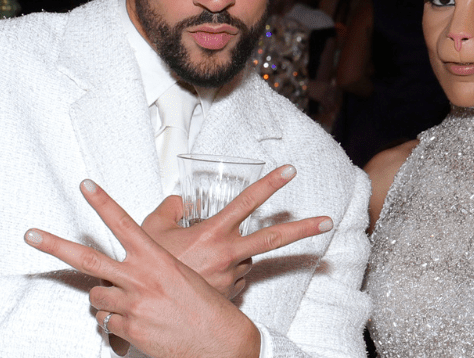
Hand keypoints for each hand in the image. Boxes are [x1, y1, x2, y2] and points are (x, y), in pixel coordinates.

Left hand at [23, 180, 321, 357]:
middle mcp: (139, 279)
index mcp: (156, 258)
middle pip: (87, 259)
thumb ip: (159, 259)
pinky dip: (117, 323)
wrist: (218, 341)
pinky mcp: (128, 331)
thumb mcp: (187, 271)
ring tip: (126, 302)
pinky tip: (136, 324)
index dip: (102, 202)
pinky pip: (108, 324)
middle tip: (30, 234)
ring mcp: (131, 306)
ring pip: (96, 298)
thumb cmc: (206, 305)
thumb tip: (147, 251)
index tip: (85, 185)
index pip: (123, 223)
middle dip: (53, 245)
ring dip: (106, 300)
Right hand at [142, 164, 333, 298]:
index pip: (247, 201)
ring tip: (203, 258)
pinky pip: (235, 278)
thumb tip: (181, 200)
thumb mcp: (152, 228)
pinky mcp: (229, 294)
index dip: (270, 183)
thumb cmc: (148, 268)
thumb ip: (171, 208)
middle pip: (274, 238)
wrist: (147, 303)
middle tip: (327, 221)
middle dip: (304, 229)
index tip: (289, 171)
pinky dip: (226, 273)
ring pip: (246, 259)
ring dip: (235, 255)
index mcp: (213, 233)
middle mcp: (228, 254)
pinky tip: (205, 273)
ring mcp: (231, 276)